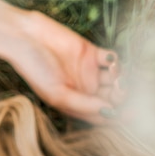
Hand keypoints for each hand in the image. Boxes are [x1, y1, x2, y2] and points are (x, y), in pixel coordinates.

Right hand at [9, 11, 123, 123]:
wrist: (26, 38)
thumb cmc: (35, 70)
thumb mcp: (57, 94)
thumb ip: (83, 105)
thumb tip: (109, 112)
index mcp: (76, 105)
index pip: (101, 115)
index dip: (117, 117)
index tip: (129, 114)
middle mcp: (84, 91)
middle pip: (111, 98)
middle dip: (121, 98)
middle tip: (121, 91)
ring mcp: (89, 72)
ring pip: (114, 80)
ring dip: (121, 80)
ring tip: (117, 77)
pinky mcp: (91, 53)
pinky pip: (111, 60)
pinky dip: (116, 61)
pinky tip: (110, 62)